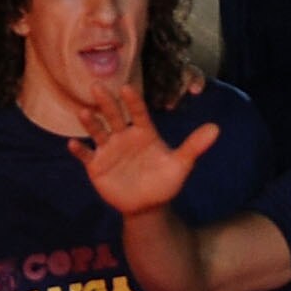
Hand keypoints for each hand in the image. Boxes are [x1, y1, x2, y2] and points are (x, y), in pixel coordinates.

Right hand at [69, 86, 215, 214]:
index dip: (133, 102)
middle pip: (114, 116)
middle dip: (106, 102)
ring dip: (90, 122)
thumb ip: (194, 146)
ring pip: (97, 132)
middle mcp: (123, 136)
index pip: (138, 113)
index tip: (127, 88)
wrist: (148, 204)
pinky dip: (79, 150)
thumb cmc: (164, 181)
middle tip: (97, 86)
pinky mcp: (96, 165)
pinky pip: (86, 155)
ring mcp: (108, 149)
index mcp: (144, 133)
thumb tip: (216, 129)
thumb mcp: (181, 164)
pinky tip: (74, 144)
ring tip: (84, 112)